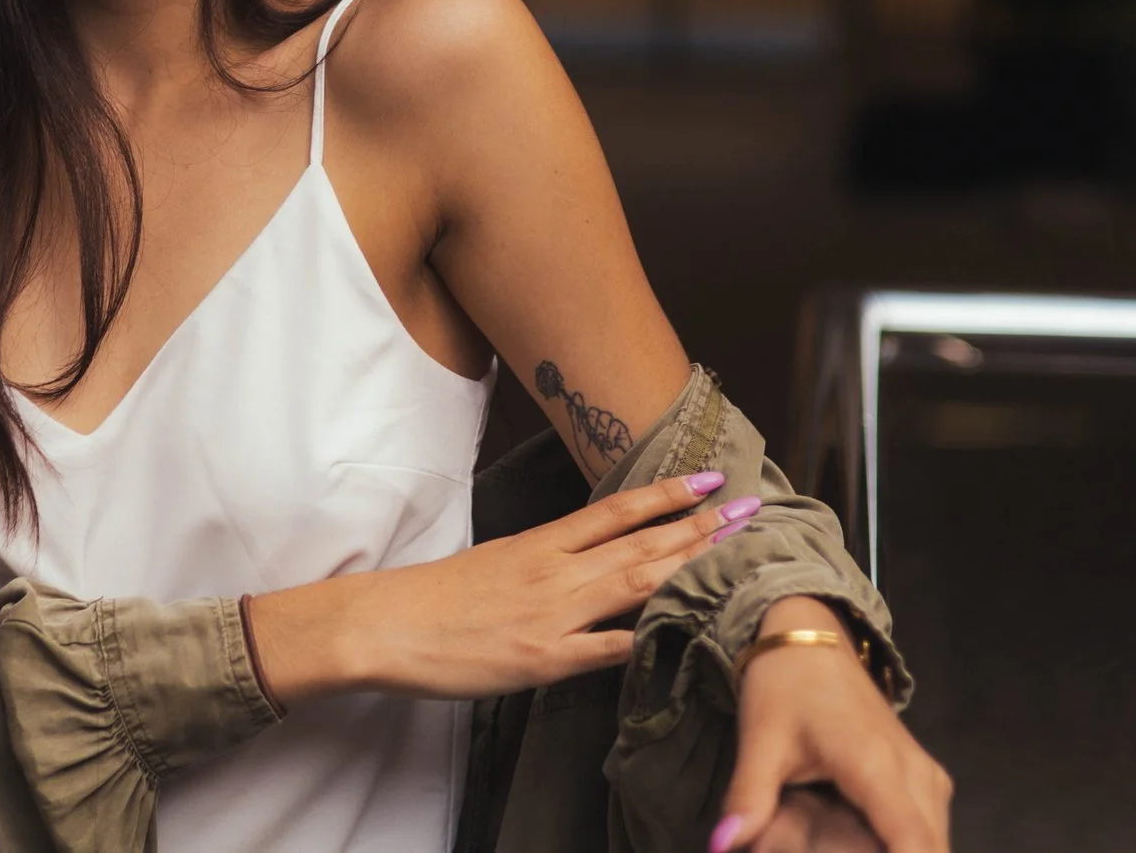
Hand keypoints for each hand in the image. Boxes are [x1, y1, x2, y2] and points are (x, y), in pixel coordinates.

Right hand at [249, 470, 753, 703]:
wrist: (384, 623)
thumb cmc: (434, 597)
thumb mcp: (495, 563)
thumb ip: (545, 563)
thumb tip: (586, 560)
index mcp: (542, 544)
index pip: (618, 511)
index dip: (668, 493)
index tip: (710, 477)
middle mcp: (555, 571)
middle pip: (641, 543)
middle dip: (701, 525)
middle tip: (751, 507)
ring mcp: (553, 615)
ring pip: (634, 583)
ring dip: (689, 564)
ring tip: (734, 548)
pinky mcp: (542, 658)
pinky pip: (604, 648)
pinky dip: (644, 637)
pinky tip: (682, 628)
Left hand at [707, 599, 950, 852]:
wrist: (812, 637)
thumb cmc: (785, 684)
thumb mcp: (759, 740)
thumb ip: (748, 798)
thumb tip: (720, 845)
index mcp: (876, 765)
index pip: (914, 842)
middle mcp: (916, 774)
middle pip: (929, 848)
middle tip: (833, 844)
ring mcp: (928, 775)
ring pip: (932, 841)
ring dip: (897, 851)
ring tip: (838, 836)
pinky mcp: (926, 777)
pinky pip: (927, 828)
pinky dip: (900, 842)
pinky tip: (859, 839)